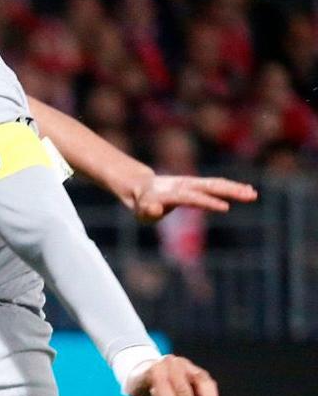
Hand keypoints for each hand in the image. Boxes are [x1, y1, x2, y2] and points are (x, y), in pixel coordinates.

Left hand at [126, 354, 218, 395]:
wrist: (149, 374)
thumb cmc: (144, 391)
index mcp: (153, 368)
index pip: (159, 378)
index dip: (164, 393)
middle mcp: (172, 364)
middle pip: (182, 389)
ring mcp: (187, 366)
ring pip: (201, 382)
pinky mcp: (199, 373)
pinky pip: (209, 385)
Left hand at [130, 173, 256, 222]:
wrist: (143, 188)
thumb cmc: (142, 204)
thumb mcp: (142, 211)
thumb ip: (148, 211)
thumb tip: (155, 209)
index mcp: (172, 193)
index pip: (192, 198)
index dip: (207, 202)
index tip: (225, 207)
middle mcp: (185, 185)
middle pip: (210, 187)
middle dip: (230, 191)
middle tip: (249, 196)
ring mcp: (193, 184)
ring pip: (216, 184)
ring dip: (235, 188)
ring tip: (253, 194)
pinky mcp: (198, 186)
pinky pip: (217, 186)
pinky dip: (231, 187)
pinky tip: (248, 190)